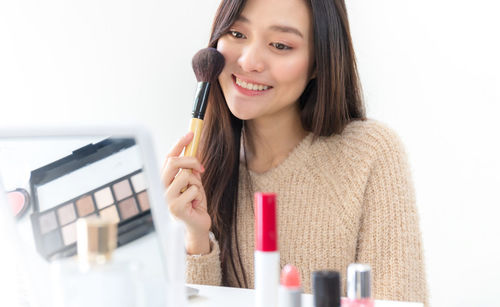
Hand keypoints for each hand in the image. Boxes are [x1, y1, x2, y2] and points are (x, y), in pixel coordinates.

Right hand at [162, 132, 210, 253]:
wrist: (197, 226)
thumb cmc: (194, 204)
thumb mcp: (194, 183)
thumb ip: (191, 171)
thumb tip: (193, 153)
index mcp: (166, 180)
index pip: (169, 157)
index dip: (179, 144)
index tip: (190, 134)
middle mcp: (162, 187)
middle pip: (174, 163)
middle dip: (192, 161)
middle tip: (201, 168)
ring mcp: (167, 198)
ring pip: (186, 176)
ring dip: (197, 184)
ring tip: (196, 194)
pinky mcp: (175, 207)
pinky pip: (193, 191)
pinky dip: (199, 196)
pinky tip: (195, 205)